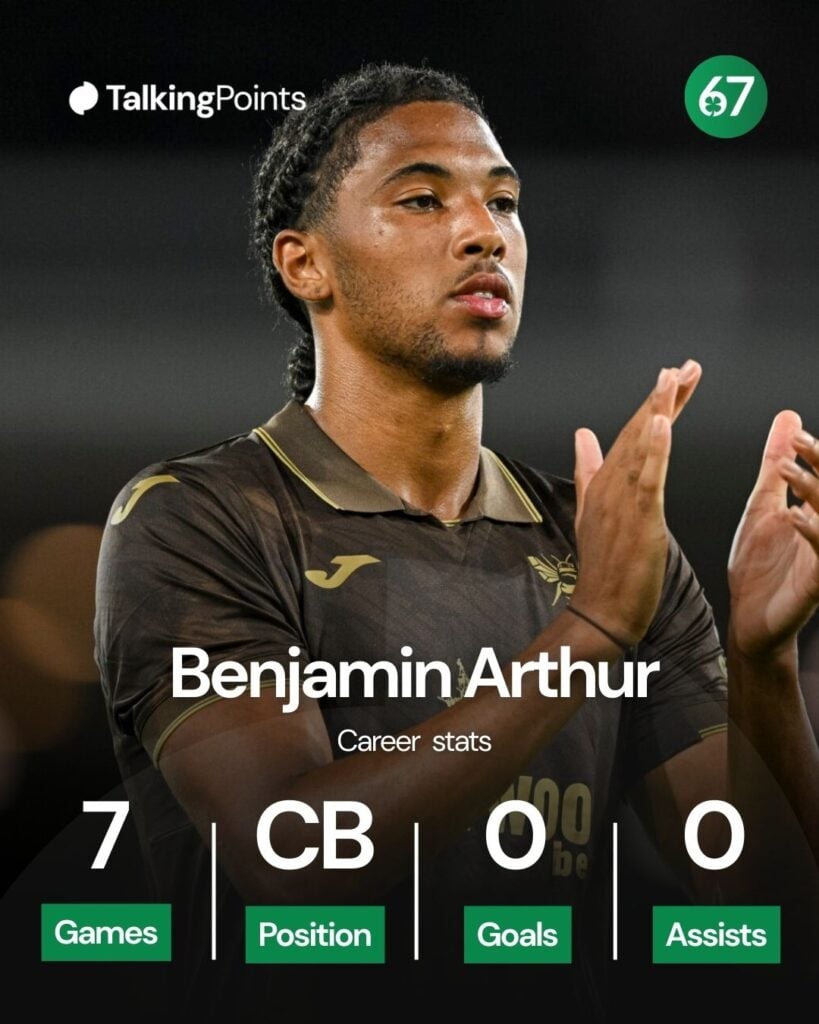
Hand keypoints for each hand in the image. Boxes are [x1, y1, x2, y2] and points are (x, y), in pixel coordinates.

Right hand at [571, 360, 701, 644]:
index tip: (671, 377)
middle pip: (638, 432)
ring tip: (674, 377)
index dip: (653, 404)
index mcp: (603, 483)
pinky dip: (656, 449)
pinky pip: (649, 477)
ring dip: (659, 409)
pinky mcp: (639, 518)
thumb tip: (582, 435)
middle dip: (662, 397)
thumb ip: (588, 471)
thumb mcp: (592, 511)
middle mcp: (610, 485)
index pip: (631, 434)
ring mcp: (623, 501)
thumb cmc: (603, 565)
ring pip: (643, 446)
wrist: (601, 608)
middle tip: (683, 366)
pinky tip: (663, 423)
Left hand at [728, 410, 818, 658]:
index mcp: (816, 513)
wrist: (748, 618)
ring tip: (788, 472)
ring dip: (814, 491)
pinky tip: (794, 516)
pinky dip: (811, 532)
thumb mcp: (764, 506)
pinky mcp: (817, 584)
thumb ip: (777, 466)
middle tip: (798, 443)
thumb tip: (789, 416)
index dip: (815, 454)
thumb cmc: (759, 566)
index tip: (794, 435)